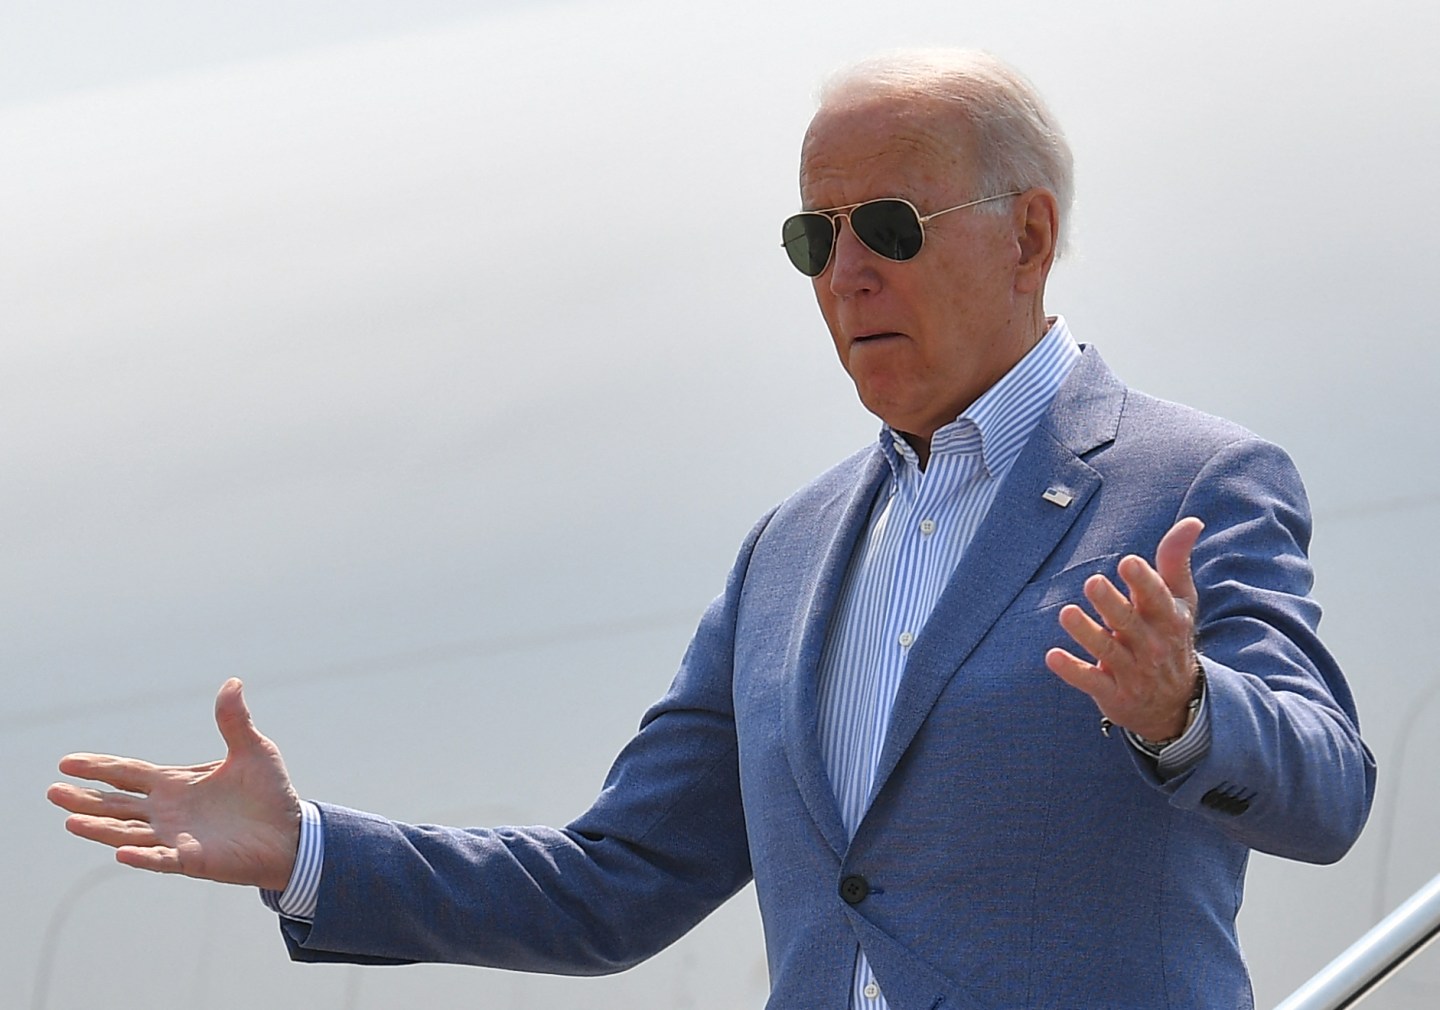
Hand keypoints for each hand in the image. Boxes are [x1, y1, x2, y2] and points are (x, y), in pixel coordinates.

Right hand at [48, 678, 301, 891]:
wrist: (292, 833)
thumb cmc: (269, 794)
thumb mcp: (253, 750)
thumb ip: (235, 720)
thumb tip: (233, 682)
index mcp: (176, 783)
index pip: (128, 774)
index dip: (99, 767)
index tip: (66, 762)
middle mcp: (168, 811)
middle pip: (116, 804)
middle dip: (85, 798)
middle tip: (52, 790)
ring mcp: (176, 836)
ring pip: (128, 832)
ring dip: (99, 828)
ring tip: (70, 820)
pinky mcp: (192, 860)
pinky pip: (160, 859)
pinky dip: (141, 856)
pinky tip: (120, 853)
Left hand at [1045, 517, 1203, 740]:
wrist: (1176, 704)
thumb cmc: (1169, 636)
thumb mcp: (1180, 601)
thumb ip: (1175, 561)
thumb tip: (1192, 521)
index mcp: (1168, 619)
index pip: (1157, 598)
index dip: (1143, 582)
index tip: (1128, 563)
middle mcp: (1151, 645)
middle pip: (1128, 622)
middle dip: (1111, 604)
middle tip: (1092, 582)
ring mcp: (1132, 671)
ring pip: (1107, 650)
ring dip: (1086, 632)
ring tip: (1066, 612)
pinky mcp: (1113, 693)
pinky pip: (1091, 681)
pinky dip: (1072, 671)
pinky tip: (1052, 656)